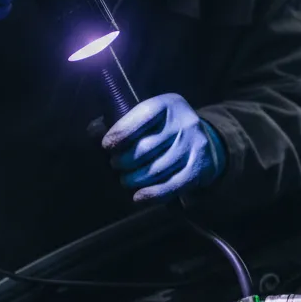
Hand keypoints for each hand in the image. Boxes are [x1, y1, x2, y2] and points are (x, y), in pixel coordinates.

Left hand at [102, 93, 225, 202]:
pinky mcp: (199, 167)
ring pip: (156, 169)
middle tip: (115, 165)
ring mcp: (194, 145)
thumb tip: (92, 132)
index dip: (121, 132)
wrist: (207, 141)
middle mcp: (184, 123)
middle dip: (124, 161)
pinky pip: (171, 185)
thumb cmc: (166, 129)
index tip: (106, 145)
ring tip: (125, 180)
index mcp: (169, 104)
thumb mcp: (152, 116)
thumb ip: (128, 122)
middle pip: (146, 147)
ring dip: (134, 179)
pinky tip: (138, 197)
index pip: (142, 116)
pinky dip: (152, 194)